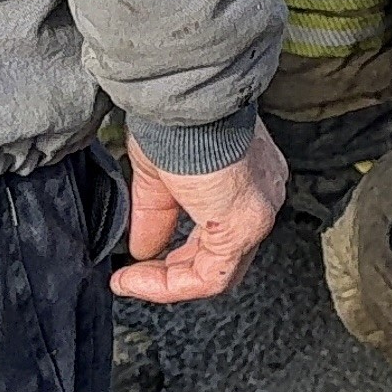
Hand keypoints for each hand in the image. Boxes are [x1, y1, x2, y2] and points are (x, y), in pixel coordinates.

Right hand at [113, 123, 287, 303]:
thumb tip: (141, 249)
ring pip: (216, 271)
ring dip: (167, 281)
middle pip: (221, 254)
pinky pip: (209, 277)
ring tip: (129, 281)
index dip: (177, 249)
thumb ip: (154, 215)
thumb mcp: (158, 174)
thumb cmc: (174, 121)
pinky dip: (169, 285)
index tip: (141, 258)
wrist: (186, 105)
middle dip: (173, 269)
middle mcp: (262, 195)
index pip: (219, 228)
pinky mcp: (244, 228)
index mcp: (249, 175)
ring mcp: (258, 213)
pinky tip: (134, 280)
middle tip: (135, 275)